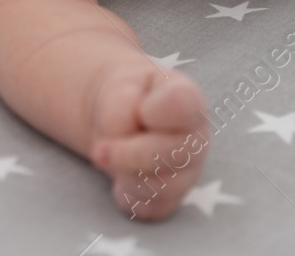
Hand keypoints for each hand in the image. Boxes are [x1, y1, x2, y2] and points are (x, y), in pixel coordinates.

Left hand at [87, 63, 208, 219]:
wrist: (124, 113)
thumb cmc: (129, 95)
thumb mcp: (119, 85)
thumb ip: (118, 106)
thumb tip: (112, 149)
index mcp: (189, 101)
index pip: (182, 106)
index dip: (153, 112)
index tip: (140, 110)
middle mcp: (196, 140)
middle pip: (173, 154)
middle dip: (127, 154)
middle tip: (98, 150)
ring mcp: (188, 173)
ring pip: (159, 187)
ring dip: (122, 172)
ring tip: (108, 156)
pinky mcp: (170, 199)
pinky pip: (149, 208)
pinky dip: (126, 195)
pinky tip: (120, 178)